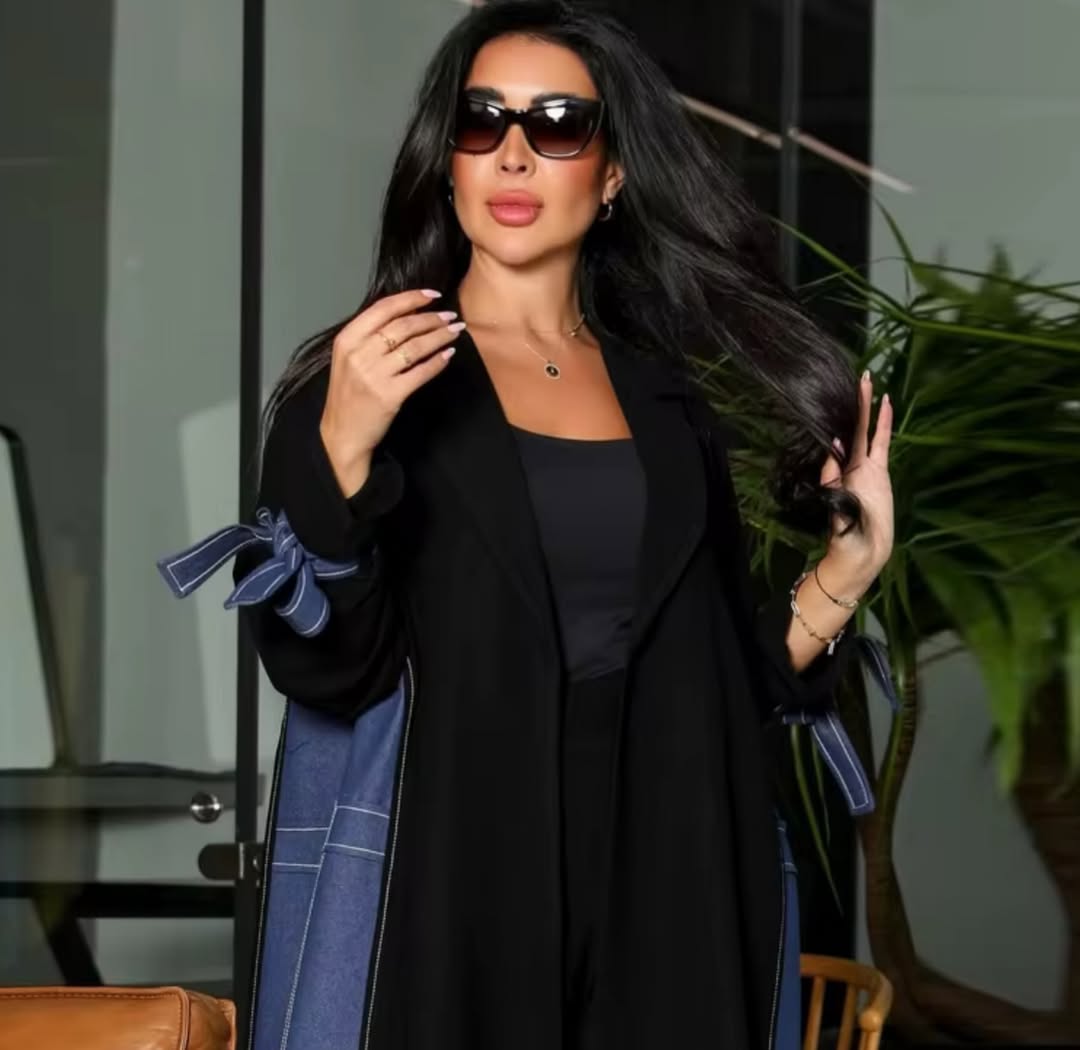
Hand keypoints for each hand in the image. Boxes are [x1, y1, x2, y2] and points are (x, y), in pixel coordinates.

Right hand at [320, 289, 463, 495]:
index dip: (411, 298)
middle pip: (403, 326)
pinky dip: (438, 362)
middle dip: (432, 319)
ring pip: (415, 347)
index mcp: (347, 340)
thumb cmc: (349, 395)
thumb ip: (369, 336)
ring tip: (455, 331)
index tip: (433, 295)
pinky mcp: (390, 395)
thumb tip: (408, 314)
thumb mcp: (348, 358)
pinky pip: (421, 372)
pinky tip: (448, 355)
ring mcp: (374, 375)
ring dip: (440, 336)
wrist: (343, 433)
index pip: (384, 309)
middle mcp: (359, 354)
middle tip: (450, 317)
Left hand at [818, 370, 894, 598]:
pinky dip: (884, 424)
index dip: (831, 418)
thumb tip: (835, 453)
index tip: (829, 393)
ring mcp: (864, 467)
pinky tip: (885, 404)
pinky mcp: (880, 472)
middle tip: (856, 375)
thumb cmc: (844, 537)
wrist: (862, 553)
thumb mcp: (836, 512)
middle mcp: (846, 465)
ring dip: (866, 408)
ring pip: (865, 430)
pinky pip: (882, 442)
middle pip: (849, 427)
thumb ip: (836, 486)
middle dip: (852, 403)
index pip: (831, 438)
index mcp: (832, 472)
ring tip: (867, 382)